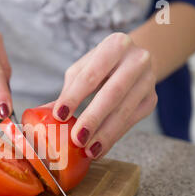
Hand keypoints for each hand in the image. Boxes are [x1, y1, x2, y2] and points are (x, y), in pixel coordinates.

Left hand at [52, 33, 157, 158]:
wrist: (135, 61)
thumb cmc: (102, 65)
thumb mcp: (83, 69)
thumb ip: (68, 90)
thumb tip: (43, 113)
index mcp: (115, 45)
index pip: (91, 74)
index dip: (75, 96)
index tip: (59, 115)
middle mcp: (137, 60)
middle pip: (113, 93)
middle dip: (93, 118)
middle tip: (77, 139)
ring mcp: (148, 80)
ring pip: (125, 111)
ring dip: (105, 134)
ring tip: (88, 150)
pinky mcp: (151, 100)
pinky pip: (132, 122)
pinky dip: (114, 137)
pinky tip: (100, 148)